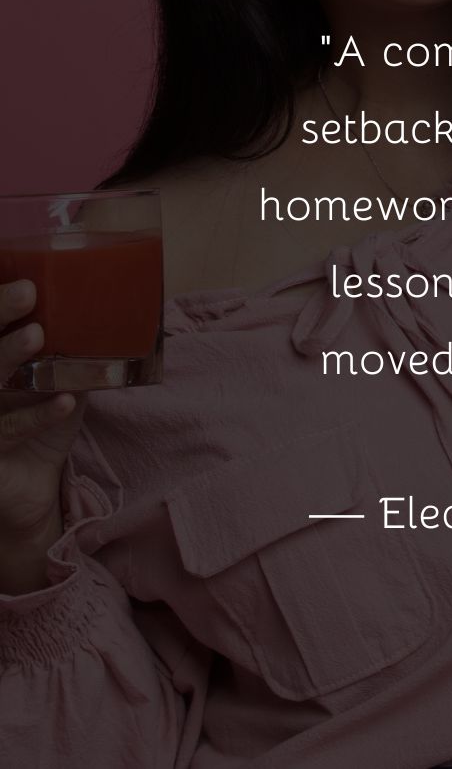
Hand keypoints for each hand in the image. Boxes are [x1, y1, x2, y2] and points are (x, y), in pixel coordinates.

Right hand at [0, 280, 87, 545]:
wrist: (31, 493)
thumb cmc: (42, 425)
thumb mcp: (63, 382)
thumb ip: (77, 352)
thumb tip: (121, 310)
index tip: (24, 278)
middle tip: (27, 292)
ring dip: (10, 355)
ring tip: (38, 336)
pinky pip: (8, 432)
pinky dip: (37, 416)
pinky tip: (66, 402)